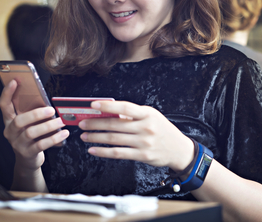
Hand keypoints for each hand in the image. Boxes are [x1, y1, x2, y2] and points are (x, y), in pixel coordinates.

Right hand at [0, 80, 68, 169]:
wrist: (29, 160)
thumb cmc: (32, 137)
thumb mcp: (29, 124)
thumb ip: (33, 113)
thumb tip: (48, 101)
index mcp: (9, 121)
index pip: (4, 106)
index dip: (7, 93)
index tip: (14, 81)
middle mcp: (10, 132)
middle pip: (19, 121)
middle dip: (36, 114)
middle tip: (51, 110)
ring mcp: (17, 144)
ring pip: (31, 132)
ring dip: (48, 126)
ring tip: (61, 121)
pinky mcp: (27, 153)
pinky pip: (41, 144)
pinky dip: (54, 138)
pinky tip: (64, 133)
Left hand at [78, 101, 193, 171]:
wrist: (179, 149)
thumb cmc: (162, 130)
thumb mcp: (152, 117)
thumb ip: (133, 115)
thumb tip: (109, 113)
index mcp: (148, 114)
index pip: (125, 107)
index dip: (108, 105)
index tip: (93, 105)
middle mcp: (146, 127)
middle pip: (115, 124)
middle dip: (95, 123)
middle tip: (82, 123)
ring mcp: (144, 142)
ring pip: (113, 139)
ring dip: (96, 137)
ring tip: (84, 136)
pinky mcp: (142, 155)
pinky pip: (118, 153)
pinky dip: (103, 152)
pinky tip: (93, 150)